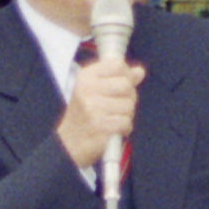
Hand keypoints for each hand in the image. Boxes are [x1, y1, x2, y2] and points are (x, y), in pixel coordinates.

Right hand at [57, 54, 142, 173]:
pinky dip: (124, 128)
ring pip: (129, 105)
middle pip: (127, 85)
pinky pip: (127, 122)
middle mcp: (88, 90)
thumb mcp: (95, 90)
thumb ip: (118, 79)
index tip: (122, 84)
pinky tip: (113, 129)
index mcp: (86, 77)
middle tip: (117, 106)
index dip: (126, 74)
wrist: (69, 143)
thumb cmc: (84, 115)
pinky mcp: (101, 126)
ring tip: (112, 118)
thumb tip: (140, 72)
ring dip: (126, 115)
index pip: (117, 65)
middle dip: (128, 97)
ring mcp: (94, 108)